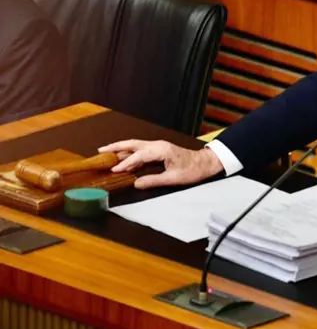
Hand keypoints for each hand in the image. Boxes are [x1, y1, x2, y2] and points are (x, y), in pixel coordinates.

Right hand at [98, 140, 223, 188]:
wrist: (205, 163)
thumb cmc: (192, 170)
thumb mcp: (173, 178)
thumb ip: (153, 181)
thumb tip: (136, 184)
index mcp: (160, 150)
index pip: (138, 156)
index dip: (125, 163)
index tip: (114, 169)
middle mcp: (157, 145)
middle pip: (132, 144)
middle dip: (116, 147)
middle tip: (100, 151)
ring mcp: (158, 146)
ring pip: (135, 146)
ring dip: (121, 149)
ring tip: (106, 153)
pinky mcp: (159, 150)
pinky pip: (140, 150)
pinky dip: (129, 153)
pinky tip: (123, 160)